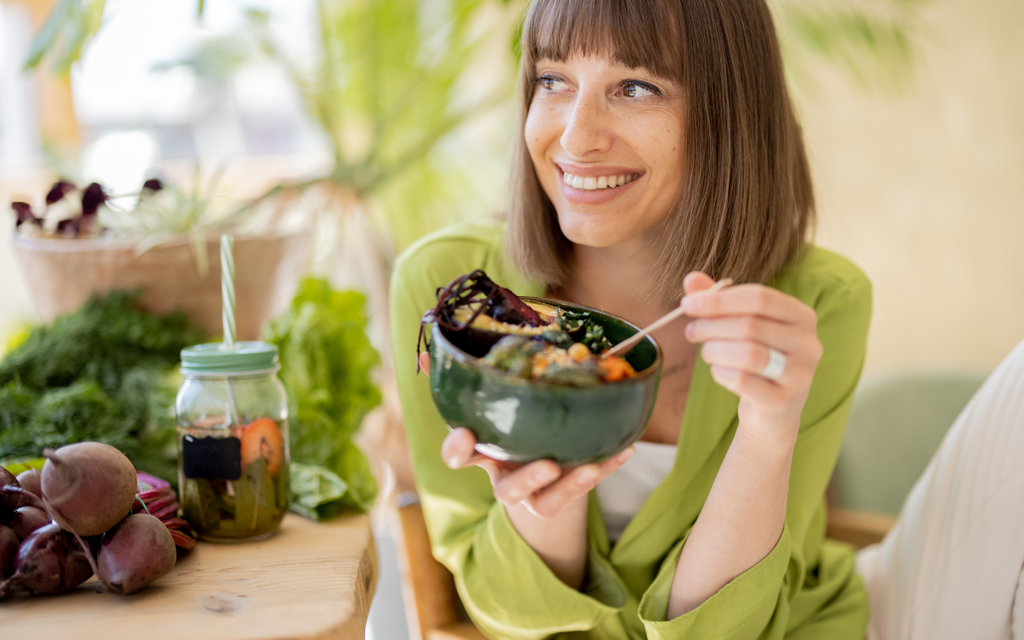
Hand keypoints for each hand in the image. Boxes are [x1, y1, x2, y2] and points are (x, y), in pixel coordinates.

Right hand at [418, 352, 634, 517]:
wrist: (536, 475)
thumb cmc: (510, 425)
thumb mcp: (490, 402)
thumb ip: (468, 377)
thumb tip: (430, 352)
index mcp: (483, 453)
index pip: (460, 456)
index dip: (458, 449)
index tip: (464, 436)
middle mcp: (505, 479)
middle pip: (506, 491)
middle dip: (524, 479)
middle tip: (545, 465)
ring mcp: (535, 494)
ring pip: (545, 502)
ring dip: (567, 487)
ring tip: (587, 468)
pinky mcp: (562, 498)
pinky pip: (584, 489)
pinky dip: (605, 467)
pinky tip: (626, 448)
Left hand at [680, 272, 822, 445]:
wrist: (774, 411)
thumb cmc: (756, 358)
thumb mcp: (741, 325)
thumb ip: (719, 300)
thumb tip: (691, 279)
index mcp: (801, 316)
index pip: (759, 297)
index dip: (719, 299)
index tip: (688, 304)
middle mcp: (808, 343)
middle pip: (750, 325)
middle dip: (711, 326)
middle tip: (691, 332)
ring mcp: (800, 374)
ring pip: (747, 353)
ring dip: (715, 350)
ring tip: (707, 352)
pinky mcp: (783, 401)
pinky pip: (741, 380)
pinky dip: (720, 373)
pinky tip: (719, 371)